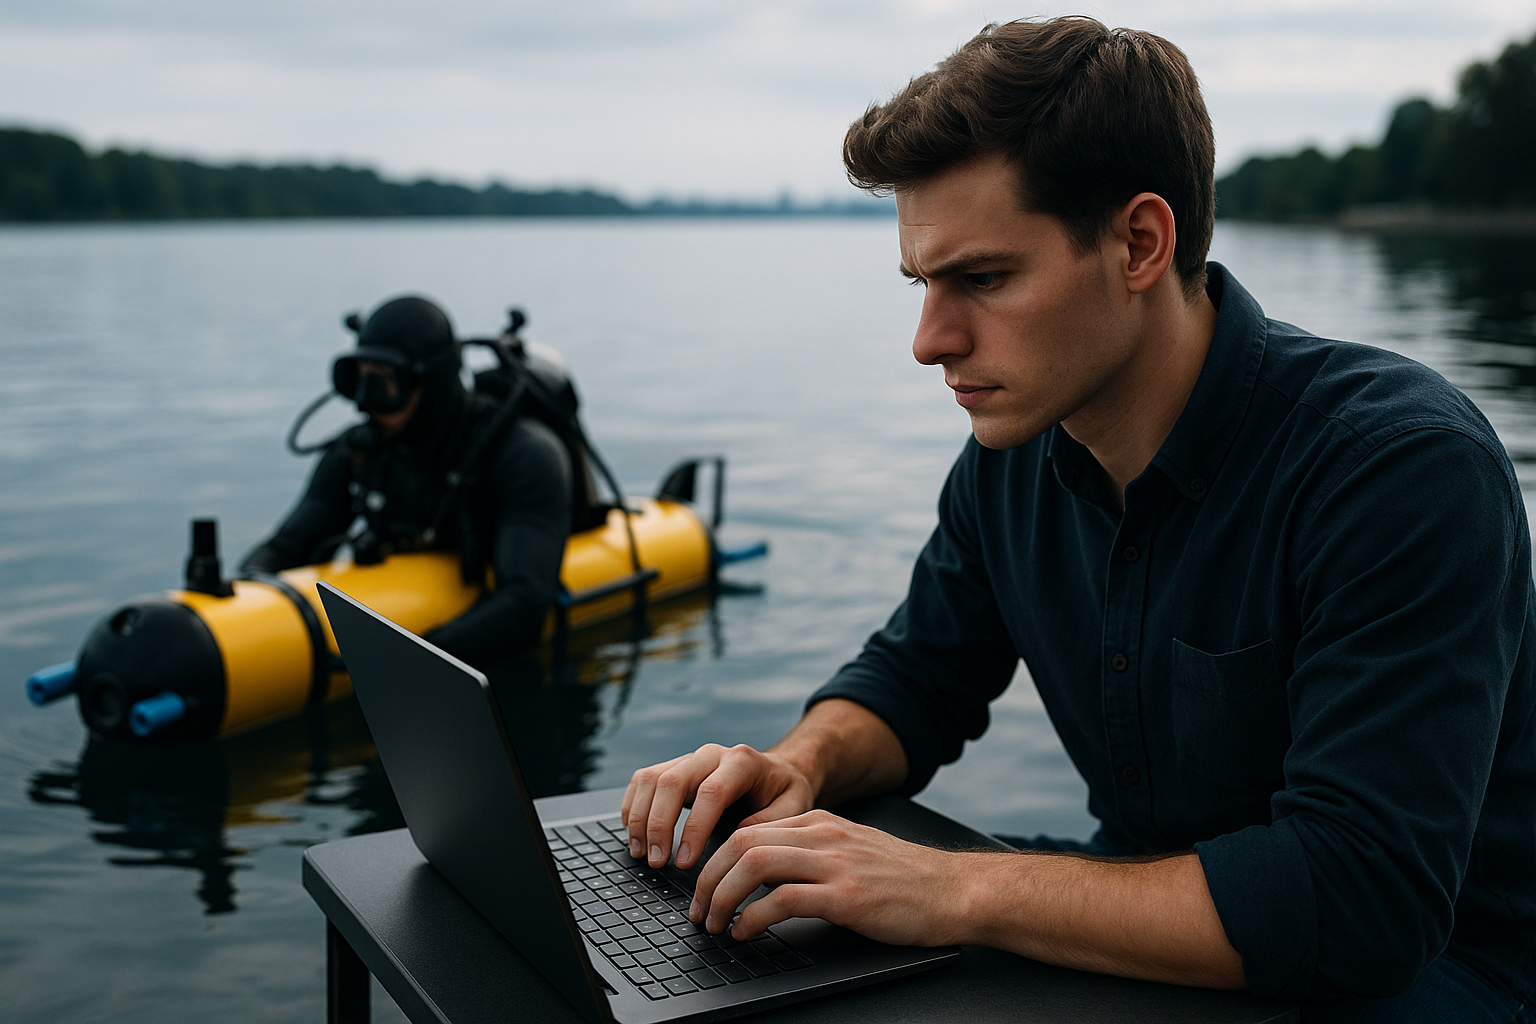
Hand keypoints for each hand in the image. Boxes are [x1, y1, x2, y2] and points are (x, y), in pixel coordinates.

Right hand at [621, 743, 816, 870]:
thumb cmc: (785, 792)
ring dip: (640, 818)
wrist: (778, 771)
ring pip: (651, 778)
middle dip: (659, 825)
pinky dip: (633, 807)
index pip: (711, 792)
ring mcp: (690, 759)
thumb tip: (738, 841)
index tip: (684, 863)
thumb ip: (770, 822)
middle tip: (657, 862)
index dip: (694, 828)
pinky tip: (634, 834)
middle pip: (672, 781)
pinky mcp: (674, 768)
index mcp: (742, 762)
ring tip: (641, 854)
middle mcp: (711, 754)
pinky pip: (643, 780)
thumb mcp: (794, 806)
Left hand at [688, 809, 967, 947]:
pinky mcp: (848, 896)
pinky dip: (755, 917)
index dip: (715, 860)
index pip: (747, 828)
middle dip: (708, 878)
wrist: (955, 891)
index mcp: (820, 822)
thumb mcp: (851, 850)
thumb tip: (761, 873)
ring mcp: (836, 863)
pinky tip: (747, 933)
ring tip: (714, 923)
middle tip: (698, 910)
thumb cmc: (904, 880)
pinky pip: (784, 900)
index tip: (703, 888)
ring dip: (723, 897)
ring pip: (754, 865)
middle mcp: (823, 835)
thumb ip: (809, 852)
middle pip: (741, 843)